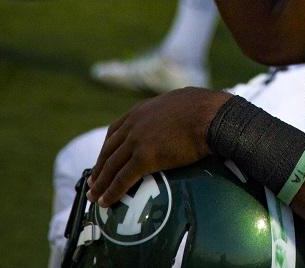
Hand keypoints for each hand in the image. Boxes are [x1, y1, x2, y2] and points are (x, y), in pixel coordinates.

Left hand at [87, 87, 231, 206]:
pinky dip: (112, 191)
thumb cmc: (206, 108)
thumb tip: (184, 116)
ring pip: (112, 165)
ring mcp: (137, 140)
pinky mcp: (145, 157)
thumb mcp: (181, 102)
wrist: (211, 115)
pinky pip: (123, 178)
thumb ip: (173, 111)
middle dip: (99, 167)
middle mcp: (134, 124)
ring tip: (94, 196)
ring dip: (100, 183)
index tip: (104, 157)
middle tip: (93, 182)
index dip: (108, 146)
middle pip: (110, 149)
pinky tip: (106, 202)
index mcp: (142, 110)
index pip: (116, 129)